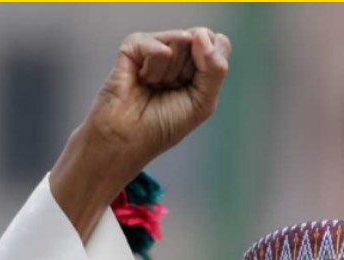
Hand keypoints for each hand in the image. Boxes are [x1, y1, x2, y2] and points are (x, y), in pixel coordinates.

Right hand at [50, 27, 230, 237]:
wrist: (125, 141)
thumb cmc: (160, 127)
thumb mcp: (203, 102)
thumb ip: (216, 68)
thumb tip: (199, 34)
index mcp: (196, 64)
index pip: (218, 43)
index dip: (210, 66)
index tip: (190, 90)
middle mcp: (177, 52)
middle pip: (201, 40)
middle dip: (188, 72)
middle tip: (167, 91)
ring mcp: (154, 46)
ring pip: (181, 40)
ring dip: (168, 74)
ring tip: (151, 87)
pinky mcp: (133, 47)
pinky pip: (158, 47)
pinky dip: (152, 70)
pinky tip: (140, 81)